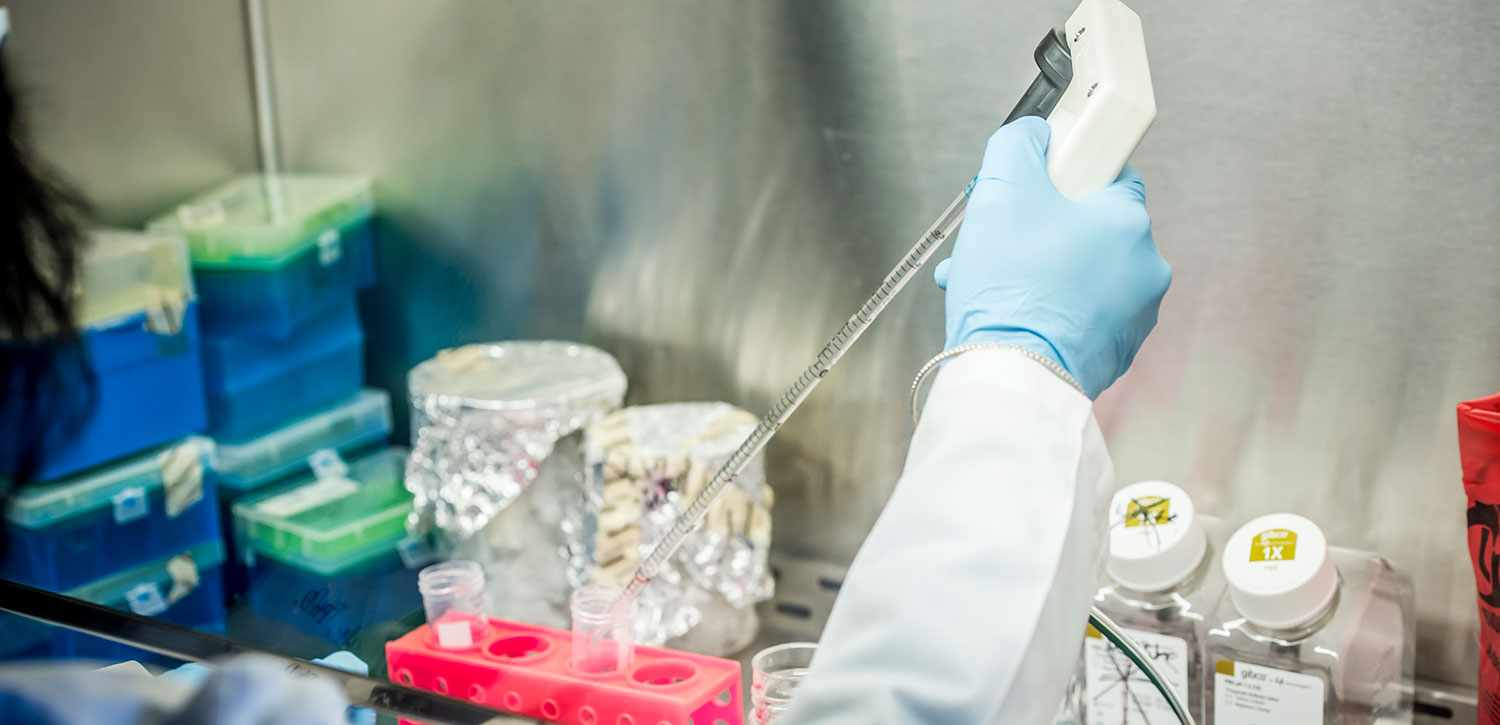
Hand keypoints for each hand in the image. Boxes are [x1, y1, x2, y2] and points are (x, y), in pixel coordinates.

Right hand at [934, 116, 1169, 398]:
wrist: (1013, 377)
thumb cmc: (1013, 290)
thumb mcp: (1002, 190)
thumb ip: (1019, 144)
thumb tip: (1033, 134)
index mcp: (1129, 222)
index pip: (1110, 175)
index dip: (1067, 174)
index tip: (1037, 185)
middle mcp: (1144, 269)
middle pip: (1085, 230)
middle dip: (1034, 231)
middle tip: (995, 241)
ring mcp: (1133, 316)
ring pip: (1076, 276)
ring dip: (1032, 273)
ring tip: (985, 283)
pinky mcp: (1114, 354)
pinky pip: (1076, 316)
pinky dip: (1044, 311)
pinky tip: (1005, 314)